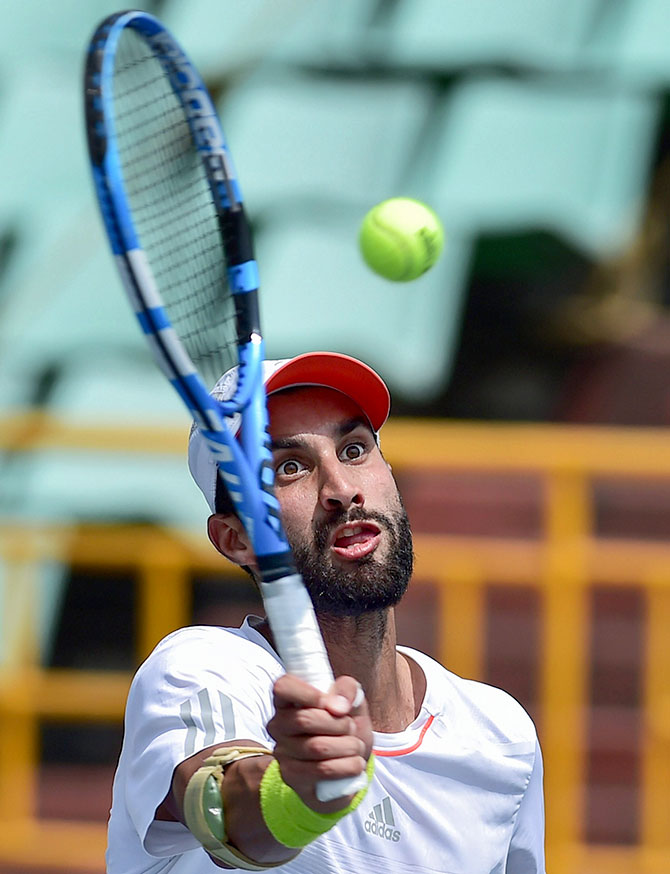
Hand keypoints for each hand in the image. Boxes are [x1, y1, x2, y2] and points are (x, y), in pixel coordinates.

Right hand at [267, 674, 372, 812]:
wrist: (350, 762)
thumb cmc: (346, 727)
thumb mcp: (353, 701)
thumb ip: (348, 690)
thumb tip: (338, 706)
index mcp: (288, 700)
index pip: (283, 687)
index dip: (308, 693)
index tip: (330, 703)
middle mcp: (279, 725)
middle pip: (305, 719)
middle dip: (340, 724)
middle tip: (351, 728)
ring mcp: (282, 752)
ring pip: (317, 747)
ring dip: (348, 746)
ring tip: (355, 746)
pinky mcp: (292, 777)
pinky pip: (323, 770)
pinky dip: (348, 766)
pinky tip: (354, 763)